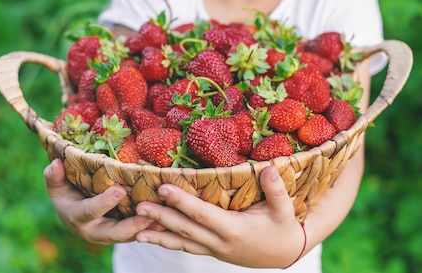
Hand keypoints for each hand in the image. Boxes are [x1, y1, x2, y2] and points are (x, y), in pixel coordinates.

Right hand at [44, 158, 157, 244]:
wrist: (74, 215)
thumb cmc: (66, 194)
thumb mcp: (56, 186)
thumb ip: (54, 177)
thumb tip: (55, 163)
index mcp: (76, 217)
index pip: (89, 211)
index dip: (103, 203)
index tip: (118, 190)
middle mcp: (94, 231)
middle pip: (114, 233)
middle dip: (131, 225)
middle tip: (148, 213)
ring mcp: (110, 236)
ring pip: (130, 237)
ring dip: (147, 229)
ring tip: (164, 218)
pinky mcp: (124, 236)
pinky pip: (139, 235)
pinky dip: (153, 230)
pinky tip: (168, 220)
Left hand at [133, 166, 306, 267]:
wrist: (286, 253)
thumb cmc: (284, 227)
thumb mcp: (285, 210)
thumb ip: (276, 190)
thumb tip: (269, 167)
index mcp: (234, 229)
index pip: (203, 213)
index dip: (182, 201)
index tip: (164, 188)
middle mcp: (221, 242)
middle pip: (186, 229)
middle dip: (162, 218)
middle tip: (140, 206)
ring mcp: (215, 250)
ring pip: (183, 243)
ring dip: (159, 236)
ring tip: (136, 231)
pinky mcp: (213, 251)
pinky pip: (188, 247)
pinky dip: (170, 242)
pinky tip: (153, 238)